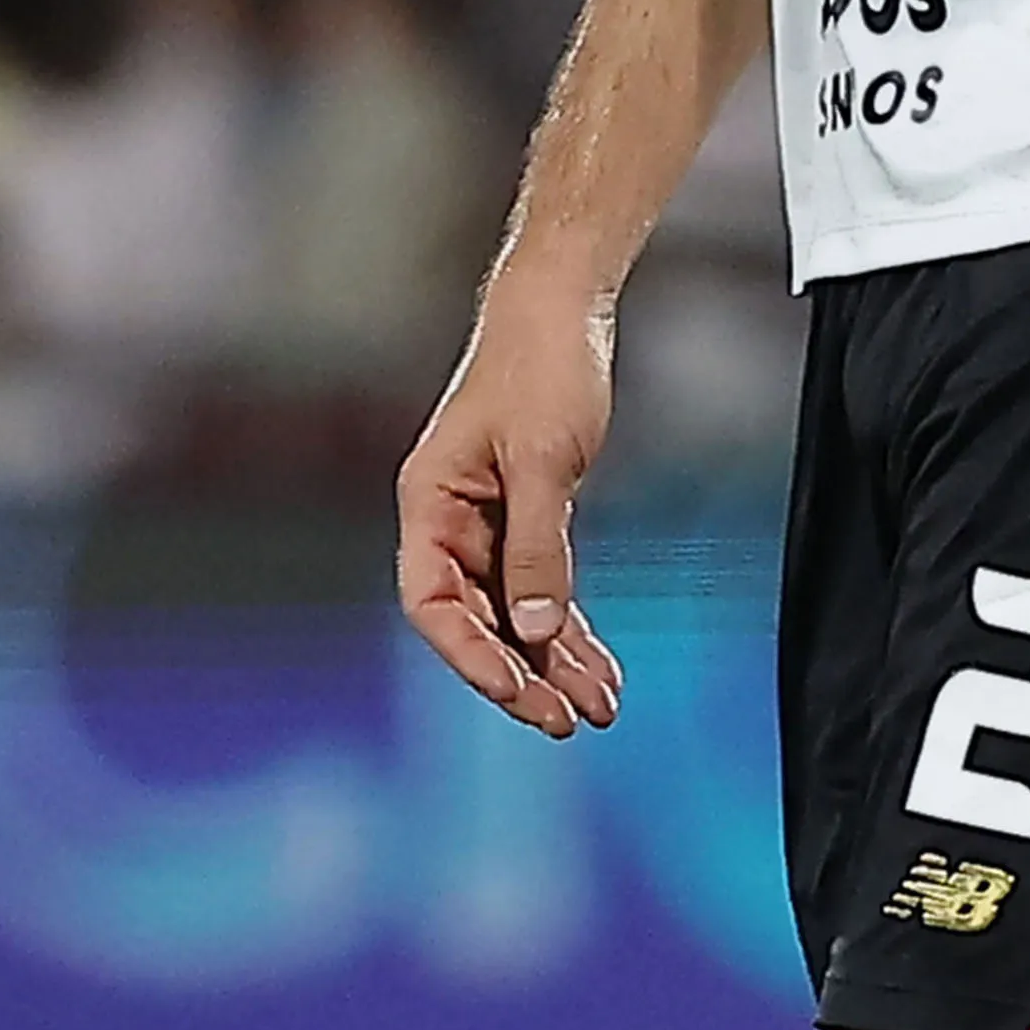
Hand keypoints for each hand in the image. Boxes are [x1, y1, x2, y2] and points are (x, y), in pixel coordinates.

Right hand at [399, 276, 633, 735]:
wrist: (561, 309)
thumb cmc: (539, 366)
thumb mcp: (540, 459)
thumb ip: (536, 547)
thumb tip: (534, 630)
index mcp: (429, 506)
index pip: (432, 603)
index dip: (468, 654)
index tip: (516, 691)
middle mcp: (449, 524)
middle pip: (474, 621)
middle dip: (521, 674)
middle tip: (567, 720)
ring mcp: (486, 526)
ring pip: (514, 614)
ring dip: (553, 662)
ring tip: (599, 707)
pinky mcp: (524, 520)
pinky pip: (540, 591)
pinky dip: (569, 630)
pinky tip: (599, 668)